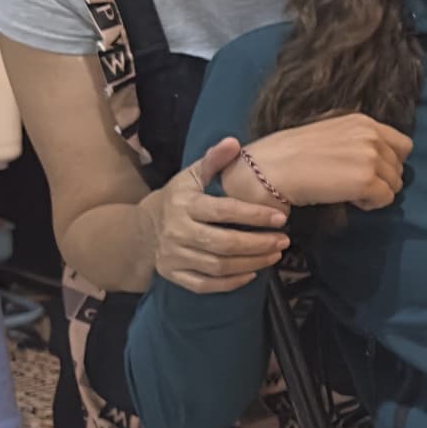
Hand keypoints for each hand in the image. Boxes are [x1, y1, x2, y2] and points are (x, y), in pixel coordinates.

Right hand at [150, 138, 289, 294]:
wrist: (142, 229)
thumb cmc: (177, 199)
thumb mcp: (191, 176)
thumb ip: (214, 160)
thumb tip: (234, 142)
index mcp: (185, 205)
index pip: (224, 211)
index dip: (254, 215)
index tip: (280, 217)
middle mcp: (178, 232)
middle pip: (224, 244)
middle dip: (258, 244)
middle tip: (284, 240)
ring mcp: (174, 256)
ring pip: (218, 266)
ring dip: (251, 263)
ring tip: (275, 254)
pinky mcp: (174, 275)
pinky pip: (204, 285)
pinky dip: (230, 283)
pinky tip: (252, 274)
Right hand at [243, 112, 411, 210]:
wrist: (271, 168)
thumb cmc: (291, 155)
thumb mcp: (331, 135)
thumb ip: (357, 142)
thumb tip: (377, 162)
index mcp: (363, 121)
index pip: (403, 145)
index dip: (389, 162)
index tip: (369, 172)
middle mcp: (371, 136)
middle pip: (399, 168)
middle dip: (382, 179)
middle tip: (354, 186)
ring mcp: (370, 157)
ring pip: (395, 184)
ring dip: (376, 192)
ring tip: (348, 192)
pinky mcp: (366, 180)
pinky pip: (386, 199)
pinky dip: (370, 204)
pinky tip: (348, 200)